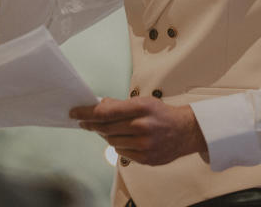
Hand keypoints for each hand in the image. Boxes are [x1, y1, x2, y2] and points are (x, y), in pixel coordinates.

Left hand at [70, 97, 208, 166]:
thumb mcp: (143, 102)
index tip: (75, 113)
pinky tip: (124, 139)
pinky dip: (119, 145)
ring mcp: (144, 144)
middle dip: (92, 124)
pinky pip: (121, 152)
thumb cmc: (161, 114)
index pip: (106, 112)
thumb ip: (120, 105)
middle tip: (84, 122)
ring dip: (107, 135)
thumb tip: (98, 105)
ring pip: (112, 141)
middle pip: (106, 128)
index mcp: (141, 108)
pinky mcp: (146, 158)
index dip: (87, 113)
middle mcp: (142, 126)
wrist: (185, 132)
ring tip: (110, 129)